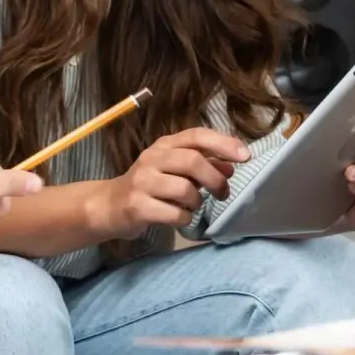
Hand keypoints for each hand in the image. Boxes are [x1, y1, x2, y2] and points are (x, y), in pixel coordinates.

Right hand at [91, 128, 250, 238]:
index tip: (245, 156)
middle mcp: (152, 158)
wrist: (109, 205)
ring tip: (192, 206)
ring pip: (185, 190)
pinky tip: (179, 218)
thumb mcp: (174, 171)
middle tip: (223, 193)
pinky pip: (175, 214)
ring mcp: (142, 182)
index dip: (223, 144)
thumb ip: (202, 165)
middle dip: (215, 179)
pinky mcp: (137, 205)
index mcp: (164, 145)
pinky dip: (185, 219)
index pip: (196, 136)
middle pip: (192, 161)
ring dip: (197, 202)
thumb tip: (230, 166)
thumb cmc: (149, 186)